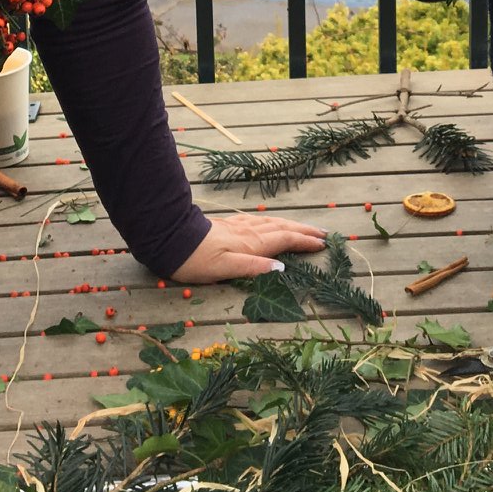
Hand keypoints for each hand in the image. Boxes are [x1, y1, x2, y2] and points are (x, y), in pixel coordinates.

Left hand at [170, 212, 327, 283]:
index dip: (304, 241)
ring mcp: (238, 227)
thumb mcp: (223, 269)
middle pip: (282, 228)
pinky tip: (271, 224)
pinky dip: (273, 223)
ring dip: (291, 225)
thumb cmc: (194, 259)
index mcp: (250, 244)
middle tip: (323, 233)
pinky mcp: (228, 226)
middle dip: (303, 230)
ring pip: (271, 223)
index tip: (322, 243)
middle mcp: (248, 232)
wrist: (169, 238)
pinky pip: (259, 222)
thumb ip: (252, 267)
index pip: (284, 240)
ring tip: (305, 228)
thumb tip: (281, 269)